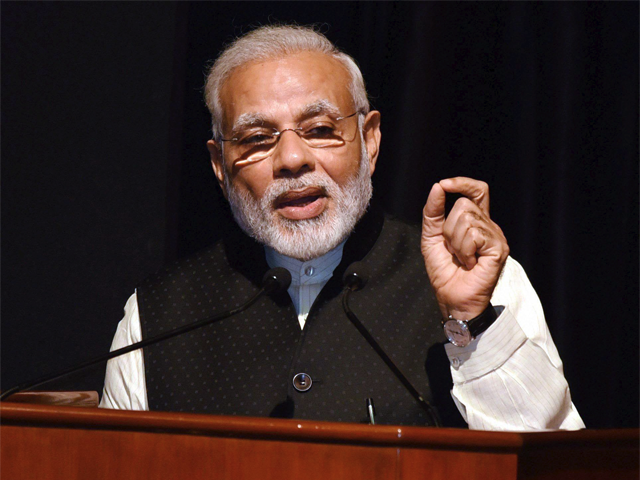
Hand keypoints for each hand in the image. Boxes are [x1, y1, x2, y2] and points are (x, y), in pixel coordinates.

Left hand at [421, 177, 508, 319]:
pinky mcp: (499, 248)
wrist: (452, 299)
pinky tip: (470, 263)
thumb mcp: (432, 237)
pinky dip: (464, 250)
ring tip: (462, 258)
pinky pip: (474, 234)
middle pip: (465, 204)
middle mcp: (489, 226)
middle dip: (449, 227)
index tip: (445, 185)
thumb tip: (438, 186)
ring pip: (467, 218)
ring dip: (455, 242)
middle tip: (454, 250)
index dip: (463, 183)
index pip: (477, 191)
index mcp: (476, 222)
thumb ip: (433, 212)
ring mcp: (496, 236)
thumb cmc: (445, 272)